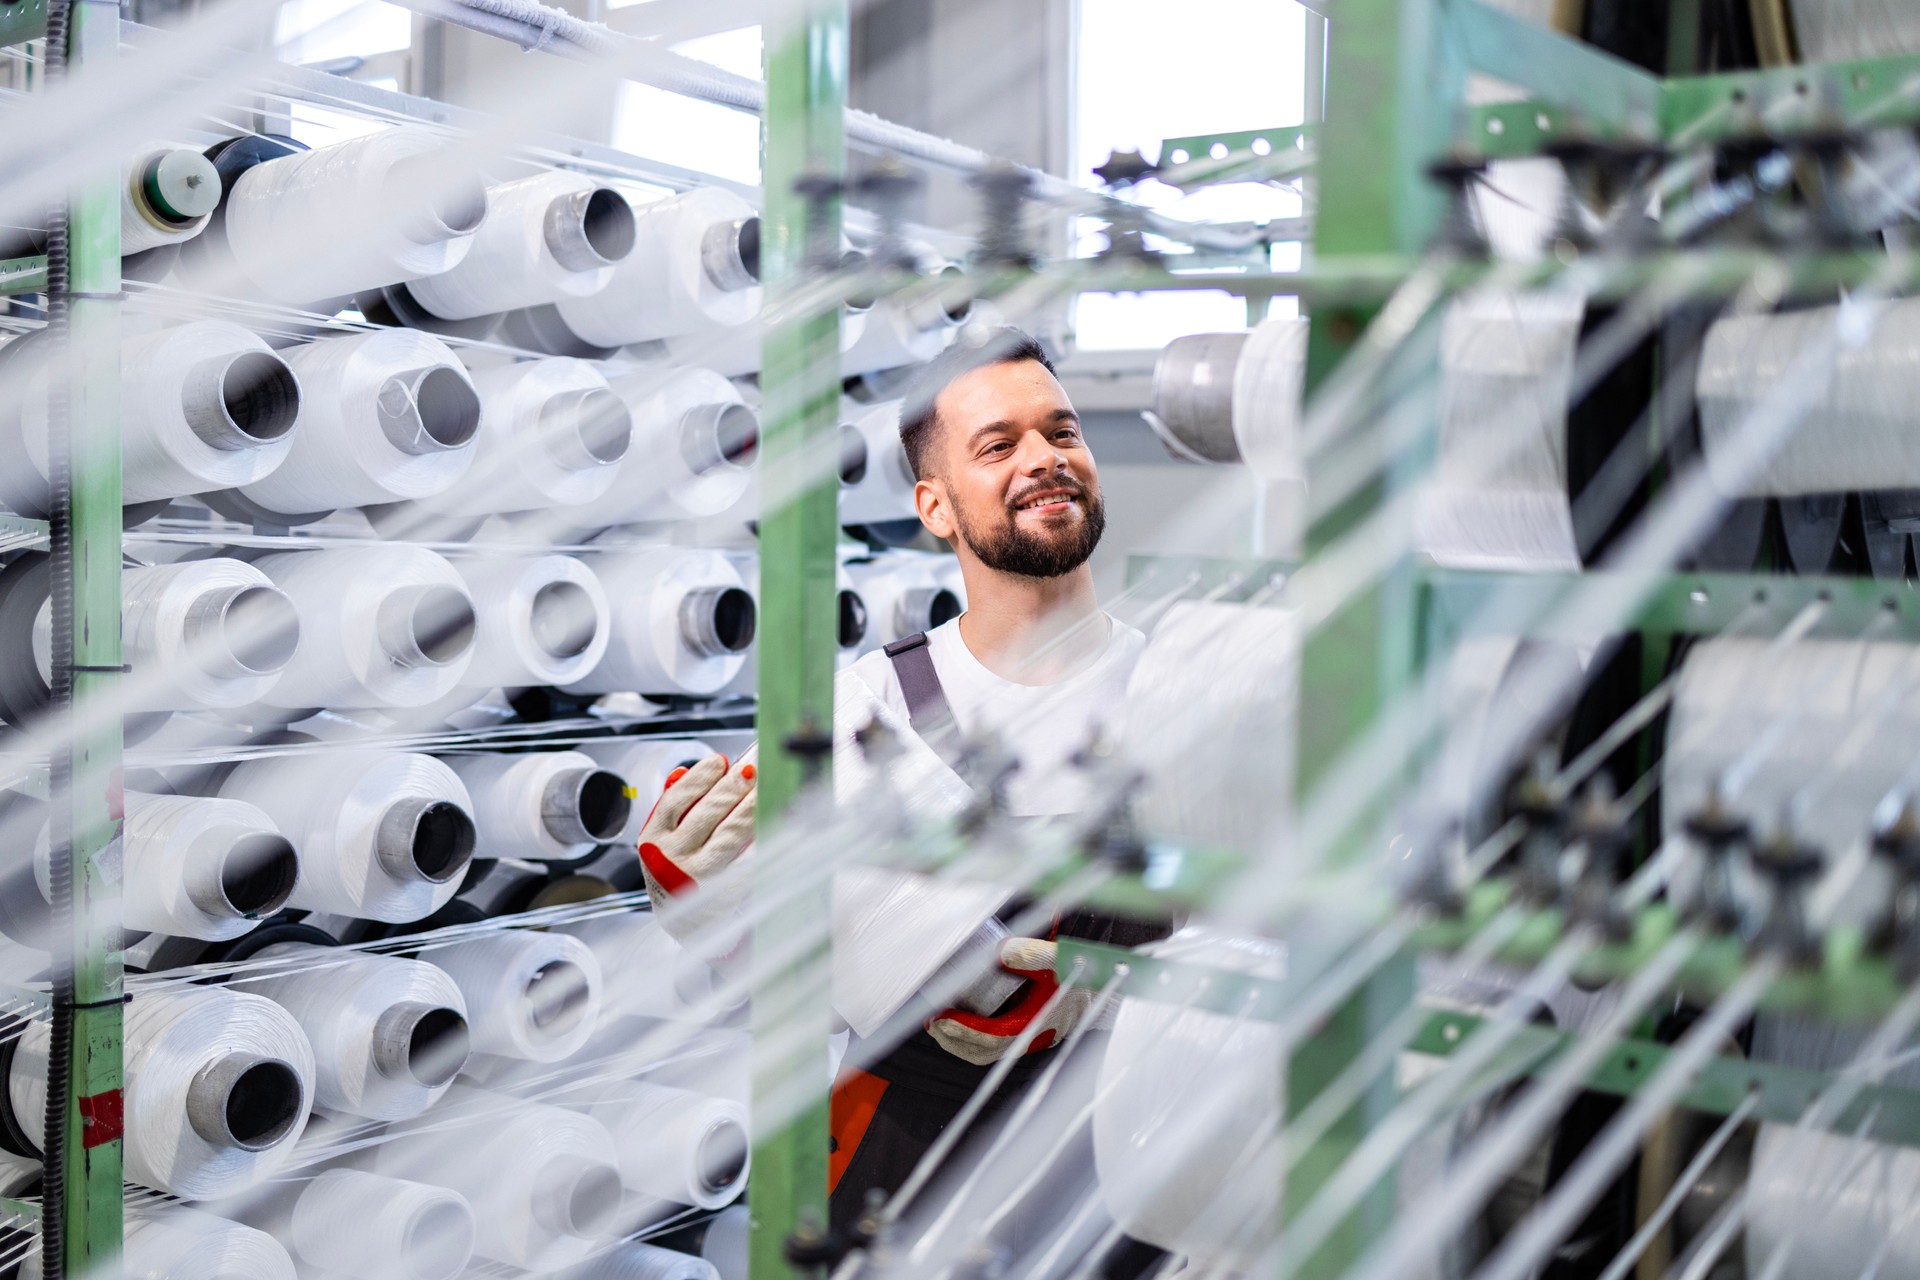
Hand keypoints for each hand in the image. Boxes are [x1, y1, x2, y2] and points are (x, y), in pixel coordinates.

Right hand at [636, 748, 755, 949]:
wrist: (685, 924)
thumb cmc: (677, 870)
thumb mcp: (663, 840)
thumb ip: (671, 806)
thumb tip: (683, 771)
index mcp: (653, 839)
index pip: (676, 800)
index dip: (700, 778)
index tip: (720, 761)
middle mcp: (671, 858)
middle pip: (708, 812)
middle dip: (733, 785)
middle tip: (753, 765)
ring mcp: (698, 876)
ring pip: (731, 832)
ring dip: (751, 805)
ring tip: (766, 785)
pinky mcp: (725, 892)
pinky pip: (748, 859)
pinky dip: (761, 837)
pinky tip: (774, 818)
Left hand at [926, 937, 1092, 1065]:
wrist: (1096, 981)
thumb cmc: (1077, 972)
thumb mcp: (1055, 959)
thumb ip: (1031, 954)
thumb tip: (999, 953)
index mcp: (1034, 1024)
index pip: (993, 1037)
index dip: (965, 1031)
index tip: (943, 1018)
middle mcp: (1028, 1038)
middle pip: (984, 1052)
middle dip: (954, 1040)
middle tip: (933, 1023)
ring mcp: (1025, 1038)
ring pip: (986, 1051)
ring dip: (959, 1041)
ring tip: (938, 1024)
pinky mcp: (1022, 1032)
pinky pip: (991, 1043)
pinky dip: (970, 1036)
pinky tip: (958, 1020)